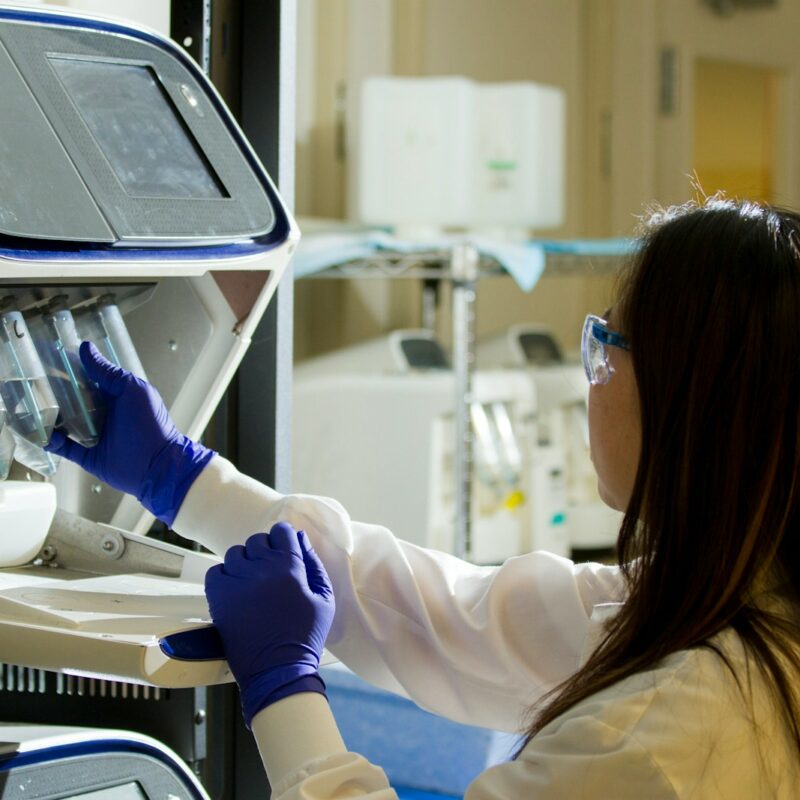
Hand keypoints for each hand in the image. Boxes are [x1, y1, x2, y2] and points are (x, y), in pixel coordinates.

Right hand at [45, 341, 214, 525]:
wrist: (157, 465)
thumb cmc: (151, 424)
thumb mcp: (132, 390)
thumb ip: (108, 372)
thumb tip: (86, 348)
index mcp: (116, 396)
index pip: (89, 379)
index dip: (71, 370)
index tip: (49, 358)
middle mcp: (104, 414)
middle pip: (73, 400)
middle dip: (54, 393)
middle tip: (32, 383)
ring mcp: (96, 435)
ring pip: (66, 423)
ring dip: (50, 416)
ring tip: (31, 406)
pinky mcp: (89, 456)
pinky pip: (65, 448)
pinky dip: (52, 441)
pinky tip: (43, 433)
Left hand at [205, 523, 334, 726]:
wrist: (277, 670)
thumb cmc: (305, 636)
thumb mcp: (324, 598)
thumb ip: (313, 564)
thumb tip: (301, 539)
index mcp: (289, 567)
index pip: (281, 531)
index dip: (283, 539)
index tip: (283, 550)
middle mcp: (261, 569)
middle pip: (258, 540)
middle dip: (265, 551)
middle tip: (269, 572)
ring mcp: (237, 581)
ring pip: (236, 553)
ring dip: (244, 563)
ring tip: (251, 582)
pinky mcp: (218, 597)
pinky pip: (216, 571)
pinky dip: (224, 576)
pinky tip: (236, 590)